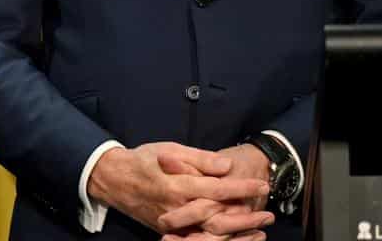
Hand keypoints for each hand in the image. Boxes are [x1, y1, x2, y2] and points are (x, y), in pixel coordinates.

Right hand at [87, 142, 269, 233]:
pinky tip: (234, 237)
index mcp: (177, 185)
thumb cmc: (142, 160)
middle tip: (268, 214)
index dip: (241, 187)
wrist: (113, 179)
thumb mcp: (169, 149)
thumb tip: (225, 165)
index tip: (261, 184)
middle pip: (218, 218)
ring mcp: (172, 223)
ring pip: (209, 233)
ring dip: (236, 232)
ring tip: (259, 230)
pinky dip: (217, 239)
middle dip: (246, 217)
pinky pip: (196, 239)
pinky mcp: (169, 231)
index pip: (217, 188)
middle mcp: (176, 207)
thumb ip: (199, 159)